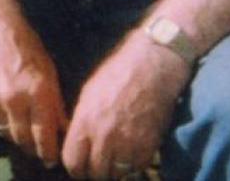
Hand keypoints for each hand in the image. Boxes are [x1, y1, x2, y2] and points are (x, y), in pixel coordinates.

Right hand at [0, 15, 67, 166]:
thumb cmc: (26, 45)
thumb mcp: (49, 68)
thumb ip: (55, 99)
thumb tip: (63, 125)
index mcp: (40, 89)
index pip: (45, 133)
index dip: (50, 151)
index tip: (53, 160)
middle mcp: (17, 100)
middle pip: (26, 140)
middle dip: (35, 148)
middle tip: (41, 153)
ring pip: (9, 135)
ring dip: (19, 137)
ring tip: (27, 135)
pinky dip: (1, 126)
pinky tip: (8, 118)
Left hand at [62, 30, 190, 179]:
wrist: (156, 60)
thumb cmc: (122, 68)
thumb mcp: (92, 90)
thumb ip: (83, 119)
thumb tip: (78, 141)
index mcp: (86, 120)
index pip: (73, 162)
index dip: (77, 167)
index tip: (84, 166)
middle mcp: (104, 135)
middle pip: (96, 172)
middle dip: (98, 169)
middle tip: (105, 162)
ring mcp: (127, 141)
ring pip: (117, 173)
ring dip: (118, 168)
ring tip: (121, 156)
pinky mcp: (148, 142)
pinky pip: (138, 166)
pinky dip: (137, 162)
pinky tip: (137, 149)